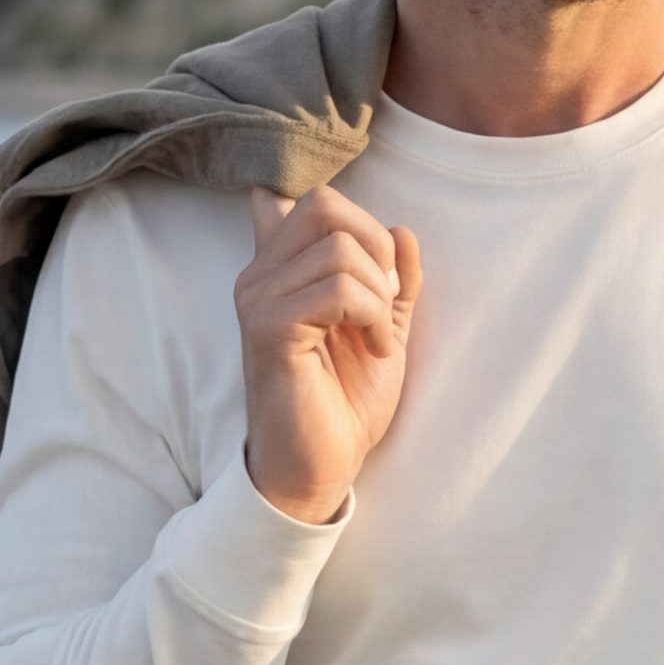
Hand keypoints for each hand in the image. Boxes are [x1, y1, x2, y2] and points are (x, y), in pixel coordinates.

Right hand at [237, 186, 420, 523]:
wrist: (323, 464)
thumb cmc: (344, 400)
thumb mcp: (383, 327)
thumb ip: (393, 280)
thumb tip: (404, 232)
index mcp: (280, 269)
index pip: (316, 201)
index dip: (364, 228)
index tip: (381, 283)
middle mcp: (260, 275)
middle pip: (324, 205)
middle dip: (375, 247)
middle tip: (385, 301)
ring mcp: (259, 299)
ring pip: (339, 249)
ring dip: (378, 294)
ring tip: (377, 337)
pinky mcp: (270, 328)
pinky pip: (338, 288)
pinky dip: (371, 315)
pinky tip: (375, 348)